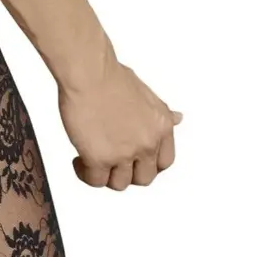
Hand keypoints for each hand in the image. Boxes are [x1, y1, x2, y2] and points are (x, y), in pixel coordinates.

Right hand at [58, 60, 180, 190]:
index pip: (164, 162)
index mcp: (161, 127)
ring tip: (90, 161)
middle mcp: (147, 143)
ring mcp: (124, 153)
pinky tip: (78, 160)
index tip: (134, 162)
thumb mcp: (146, 94)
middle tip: (110, 163)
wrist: (89, 72)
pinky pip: (95, 180)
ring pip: (119, 184)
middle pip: (144, 178)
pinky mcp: (99, 158)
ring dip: (105, 175)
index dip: (147, 165)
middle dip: (127, 173)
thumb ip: (161, 112)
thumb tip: (178, 118)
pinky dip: (85, 173)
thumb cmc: (110, 75)